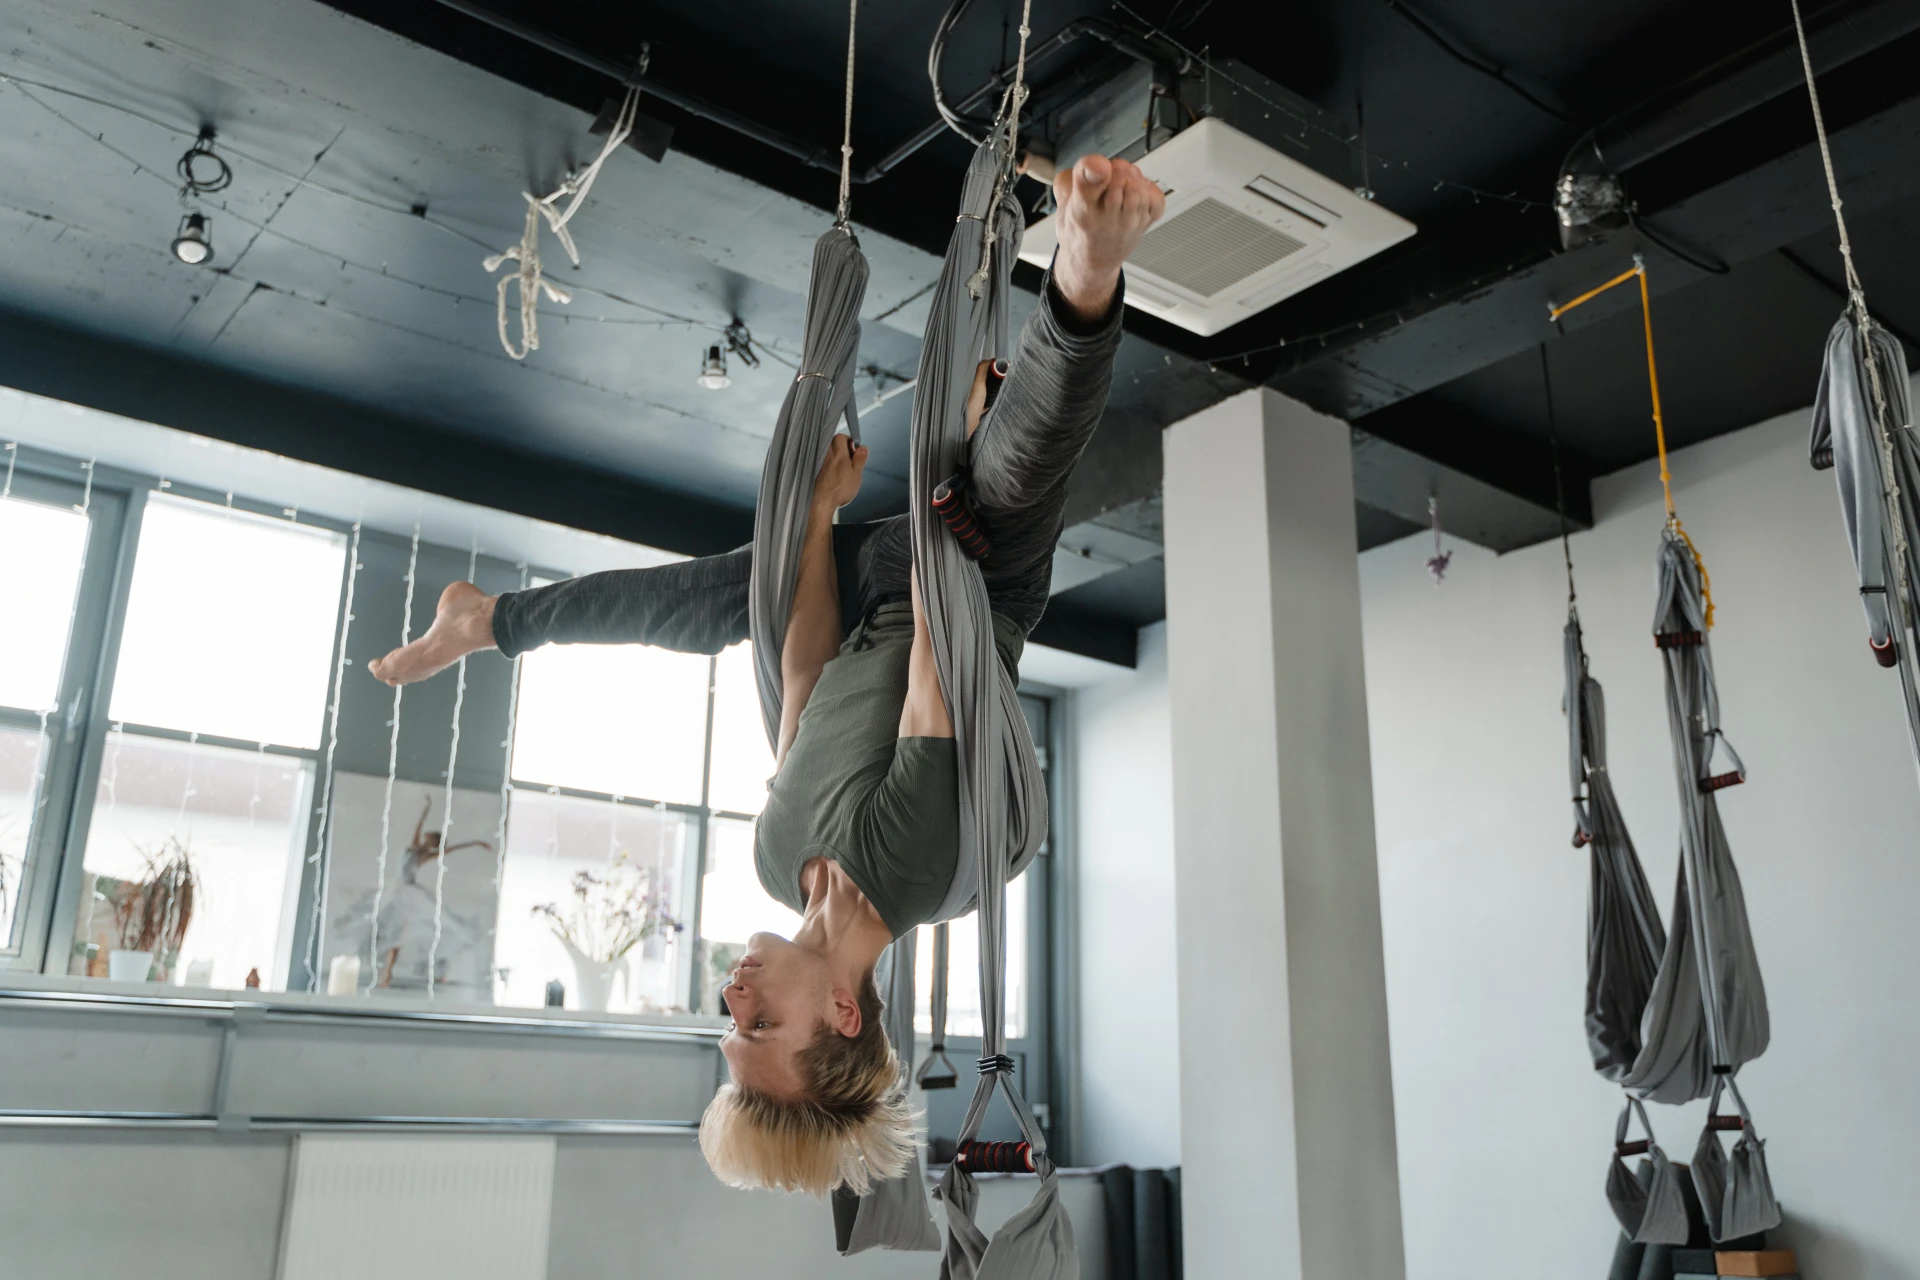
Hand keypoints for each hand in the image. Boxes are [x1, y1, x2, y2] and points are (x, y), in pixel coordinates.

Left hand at [812, 434, 867, 511]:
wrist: (822, 502)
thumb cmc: (839, 489)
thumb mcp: (856, 473)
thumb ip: (859, 459)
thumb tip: (863, 448)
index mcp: (838, 453)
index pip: (840, 437)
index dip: (849, 441)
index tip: (855, 451)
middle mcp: (827, 456)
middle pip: (835, 446)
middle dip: (845, 451)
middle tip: (852, 462)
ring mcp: (820, 464)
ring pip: (831, 456)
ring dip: (839, 461)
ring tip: (845, 473)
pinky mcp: (817, 473)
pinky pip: (826, 465)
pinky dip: (833, 469)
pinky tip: (837, 480)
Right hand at [1051, 154, 1165, 321]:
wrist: (1093, 260)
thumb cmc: (1079, 228)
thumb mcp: (1062, 201)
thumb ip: (1068, 178)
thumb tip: (1091, 165)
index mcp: (1081, 210)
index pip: (1089, 185)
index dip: (1094, 168)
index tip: (1099, 164)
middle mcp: (1107, 218)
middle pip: (1121, 178)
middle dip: (1115, 167)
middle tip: (1108, 174)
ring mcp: (1129, 223)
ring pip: (1138, 185)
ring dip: (1132, 176)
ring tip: (1121, 183)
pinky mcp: (1146, 224)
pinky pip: (1156, 197)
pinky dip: (1149, 189)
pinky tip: (1136, 194)